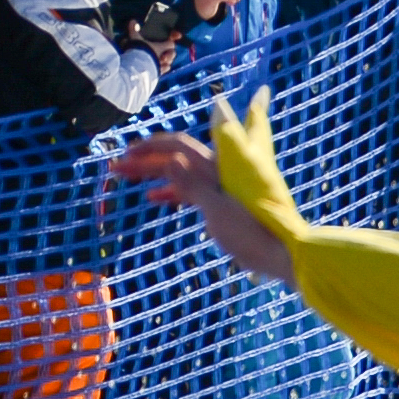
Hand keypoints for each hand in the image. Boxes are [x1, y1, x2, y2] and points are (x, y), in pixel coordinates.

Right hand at [97, 120, 297, 286]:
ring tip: (128, 177)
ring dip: (155, 174)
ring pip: (182, 172)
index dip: (151, 146)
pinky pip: (193, 189)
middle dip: (147, 159)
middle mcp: (221, 170)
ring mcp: (222, 185)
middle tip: (116, 167)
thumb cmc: (253, 232)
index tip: (126, 152)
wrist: (282, 252)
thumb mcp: (218, 210)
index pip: (179, 145)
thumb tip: (170, 159)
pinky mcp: (224, 201)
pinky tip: (154, 196)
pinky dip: (173, 190)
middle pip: (177, 157)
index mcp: (221, 166)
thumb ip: (193, 185)